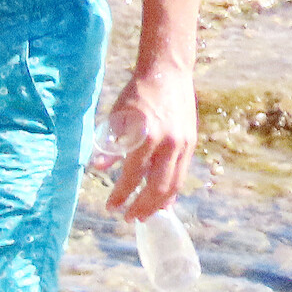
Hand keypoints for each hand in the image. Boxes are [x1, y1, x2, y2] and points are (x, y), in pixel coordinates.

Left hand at [101, 64, 196, 220]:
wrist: (168, 72)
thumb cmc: (137, 93)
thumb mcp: (116, 116)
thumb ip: (109, 143)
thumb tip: (100, 168)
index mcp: (146, 136)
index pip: (132, 175)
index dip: (121, 194)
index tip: (111, 207)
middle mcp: (168, 143)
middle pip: (156, 186)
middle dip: (142, 206)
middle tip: (128, 218)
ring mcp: (183, 144)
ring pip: (173, 184)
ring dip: (159, 204)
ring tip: (146, 216)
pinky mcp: (191, 143)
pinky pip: (182, 174)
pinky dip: (173, 190)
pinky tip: (164, 202)